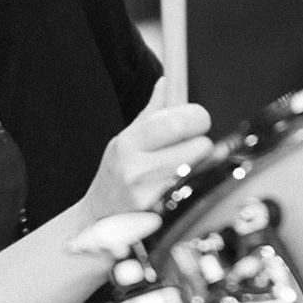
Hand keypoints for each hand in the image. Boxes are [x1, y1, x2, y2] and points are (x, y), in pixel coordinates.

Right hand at [83, 76, 211, 221]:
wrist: (98, 220)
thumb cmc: (116, 176)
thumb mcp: (125, 141)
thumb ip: (151, 113)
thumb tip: (166, 82)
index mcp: (129, 143)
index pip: (178, 121)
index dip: (196, 118)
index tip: (196, 122)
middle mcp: (137, 169)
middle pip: (201, 146)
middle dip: (201, 145)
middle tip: (190, 150)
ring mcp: (150, 196)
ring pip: (203, 171)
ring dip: (201, 169)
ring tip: (182, 172)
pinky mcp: (162, 216)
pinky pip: (196, 192)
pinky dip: (195, 188)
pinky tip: (179, 191)